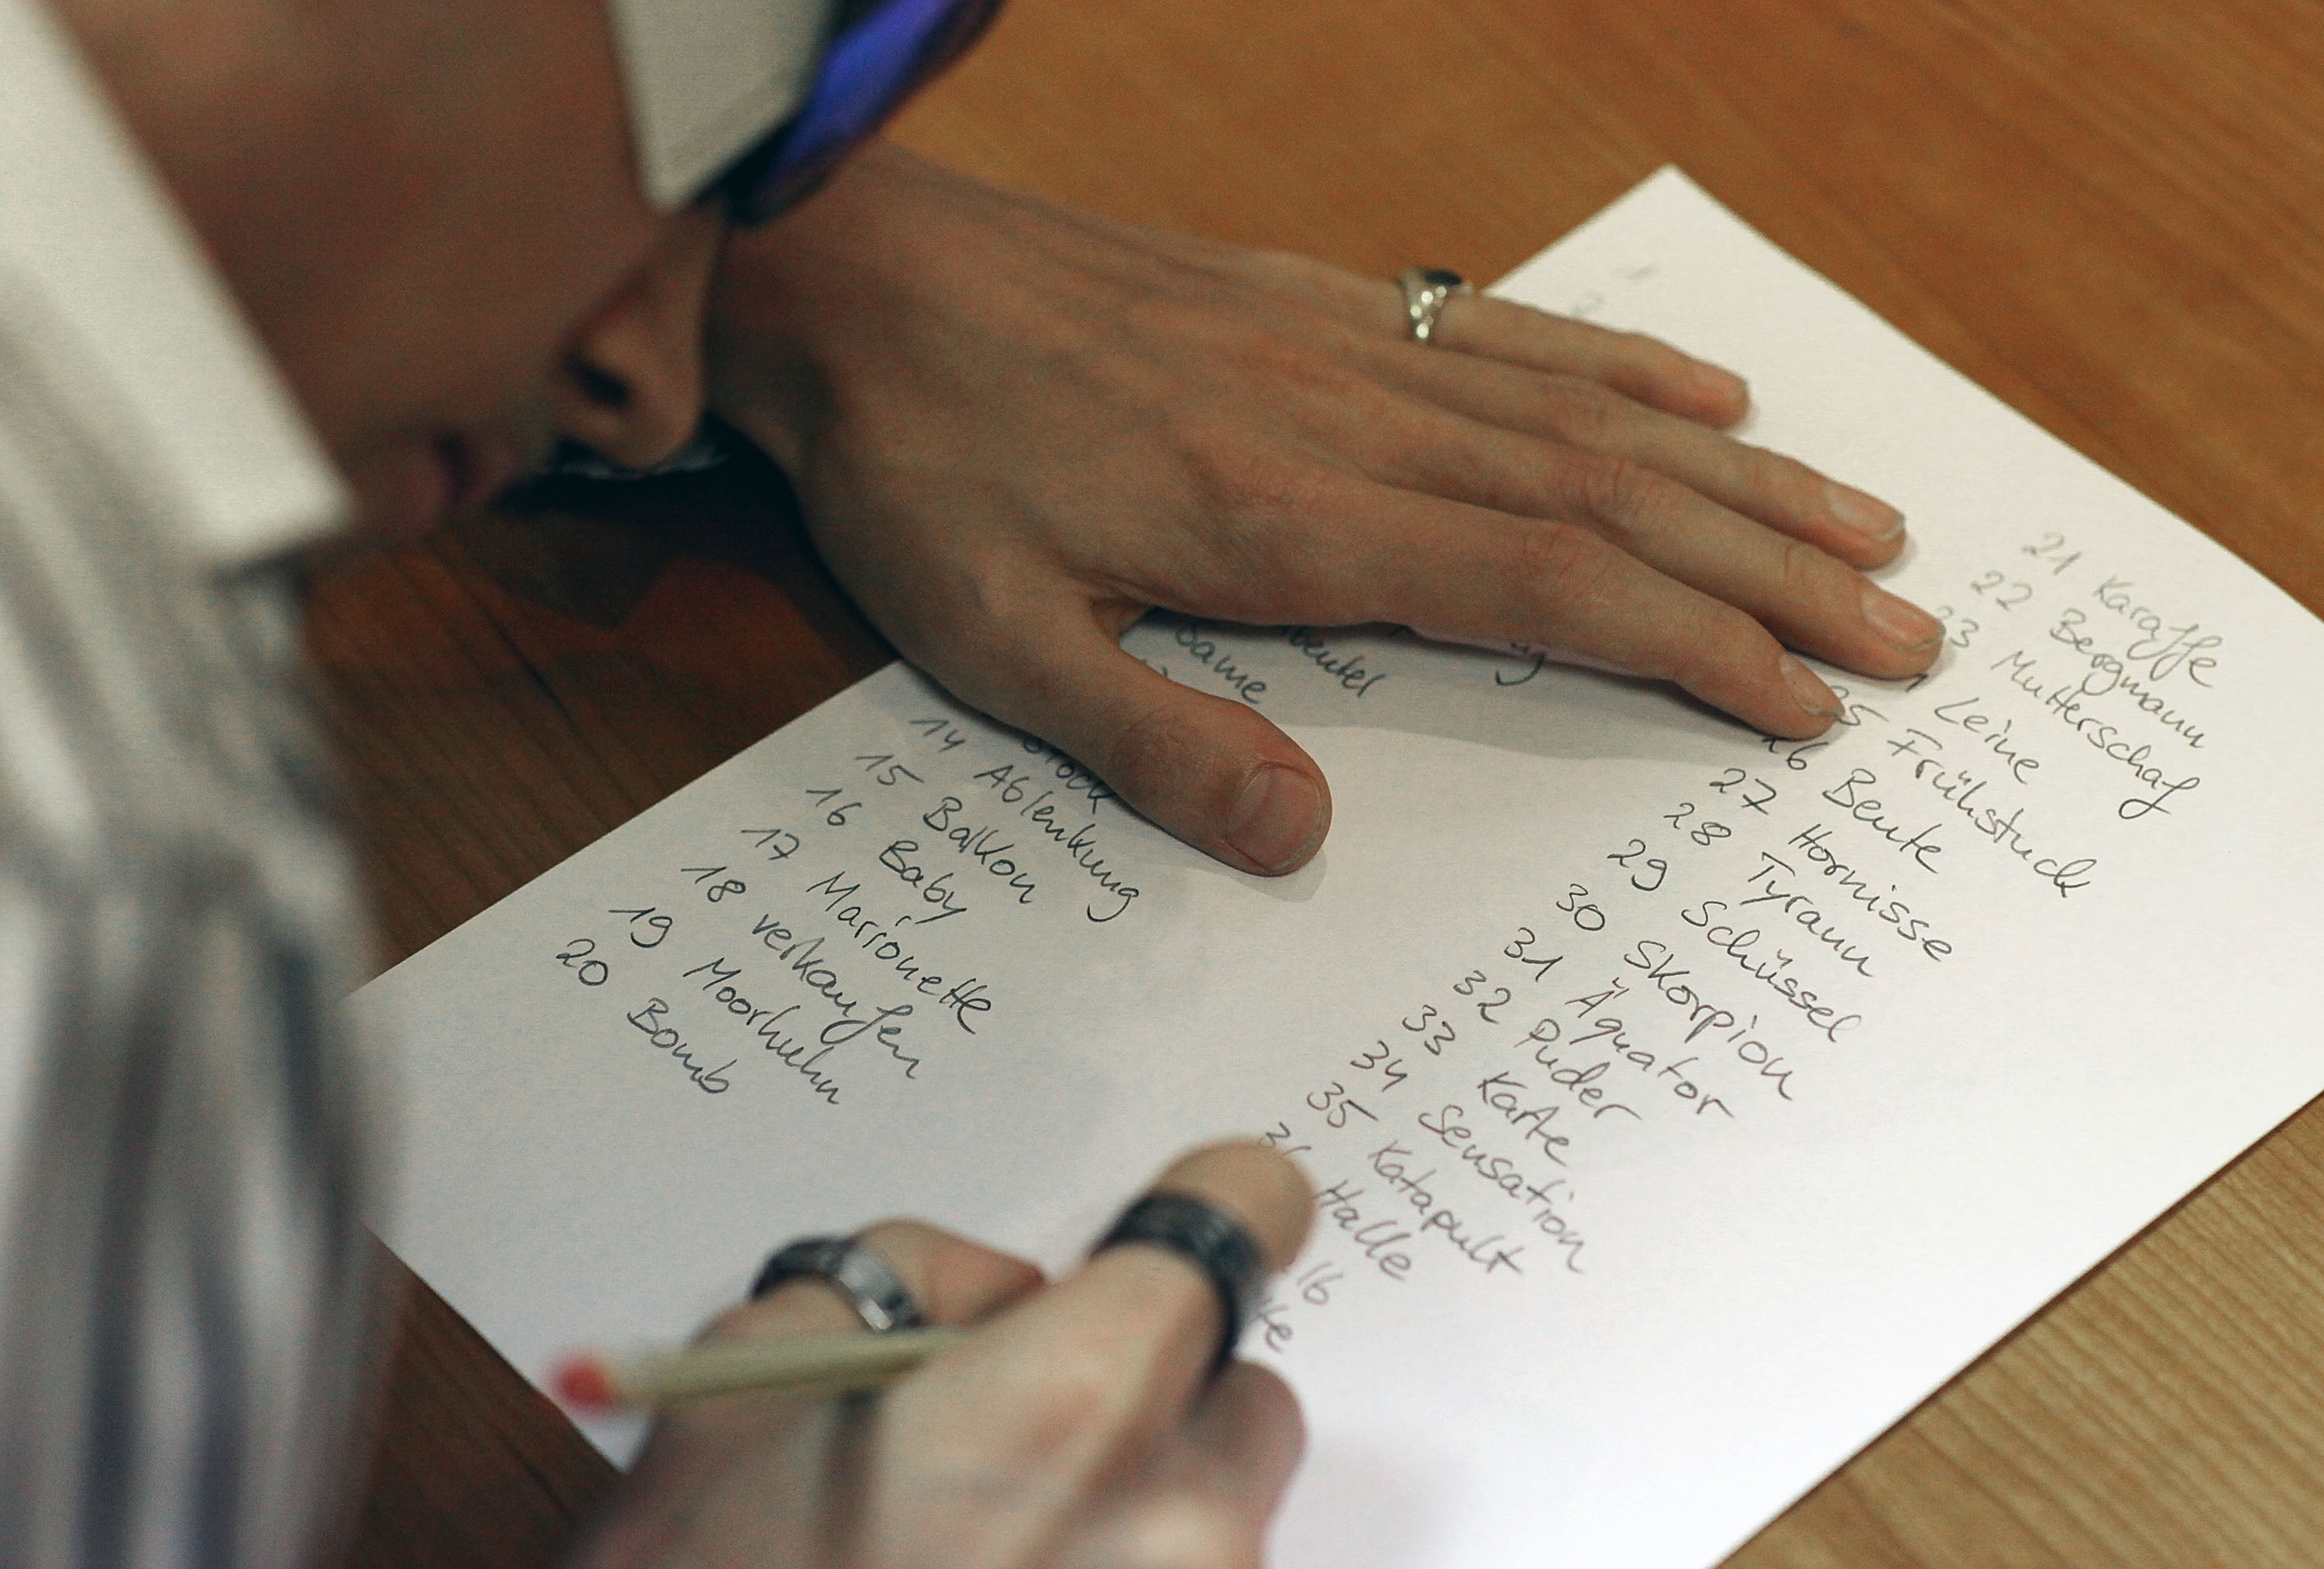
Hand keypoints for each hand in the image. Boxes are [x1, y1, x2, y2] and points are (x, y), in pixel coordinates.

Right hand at [567, 1143, 1313, 1568]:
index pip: (1250, 1213)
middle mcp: (1179, 1529)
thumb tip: (1009, 1294)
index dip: (1212, 1206)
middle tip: (1013, 1454)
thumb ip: (909, 1272)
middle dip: (1151, 1405)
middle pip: (1242, 1395)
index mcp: (1081, 1402)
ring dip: (1132, 1524)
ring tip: (983, 1560)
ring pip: (1220, 1528)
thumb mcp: (750, 1367)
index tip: (1173, 1240)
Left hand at [708, 144, 1942, 876]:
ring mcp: (1346, 349)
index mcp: (1288, 524)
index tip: (1800, 700)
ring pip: (1584, 417)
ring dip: (1735, 479)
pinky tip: (1701, 397)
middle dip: (1767, 574)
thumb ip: (1150, 742)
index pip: (1542, 588)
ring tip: (1863, 526)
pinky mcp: (1316, 301)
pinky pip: (1502, 331)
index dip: (1689, 644)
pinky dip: (1618, 366)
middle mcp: (1352, 424)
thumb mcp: (993, 643)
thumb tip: (1303, 833)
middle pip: (1608, 502)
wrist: (852, 282)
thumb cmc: (917, 471)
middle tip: (1905, 633)